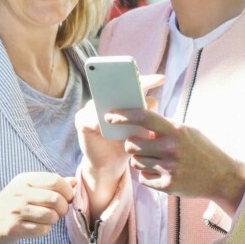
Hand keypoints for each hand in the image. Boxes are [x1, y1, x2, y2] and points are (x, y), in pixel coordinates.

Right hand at [0, 172, 75, 243]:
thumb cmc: (12, 203)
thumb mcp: (28, 188)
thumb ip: (51, 184)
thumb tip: (74, 181)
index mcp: (25, 180)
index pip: (55, 180)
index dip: (67, 191)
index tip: (67, 198)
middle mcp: (20, 193)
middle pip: (56, 199)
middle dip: (63, 208)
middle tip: (58, 212)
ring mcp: (16, 211)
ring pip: (51, 216)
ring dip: (53, 220)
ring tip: (46, 219)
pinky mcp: (15, 228)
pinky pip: (43, 230)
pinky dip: (44, 230)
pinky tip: (36, 227)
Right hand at [75, 74, 163, 217]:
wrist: (110, 164)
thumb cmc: (128, 145)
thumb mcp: (140, 131)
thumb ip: (145, 117)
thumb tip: (150, 102)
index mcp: (122, 100)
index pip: (134, 85)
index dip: (147, 81)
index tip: (162, 79)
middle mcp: (106, 99)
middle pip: (117, 87)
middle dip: (127, 84)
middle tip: (139, 84)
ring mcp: (92, 108)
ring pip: (103, 99)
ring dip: (113, 102)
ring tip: (124, 101)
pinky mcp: (82, 121)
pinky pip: (90, 117)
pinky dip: (98, 119)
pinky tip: (106, 121)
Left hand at [107, 108, 244, 213]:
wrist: (221, 177)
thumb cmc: (202, 150)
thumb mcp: (187, 131)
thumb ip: (164, 127)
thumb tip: (139, 120)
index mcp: (175, 131)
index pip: (144, 118)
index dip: (124, 115)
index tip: (109, 116)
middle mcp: (170, 148)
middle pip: (132, 145)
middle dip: (133, 145)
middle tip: (142, 146)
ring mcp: (169, 168)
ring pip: (136, 162)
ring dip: (141, 160)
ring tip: (156, 160)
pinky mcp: (167, 185)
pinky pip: (143, 178)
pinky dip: (148, 175)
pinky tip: (162, 172)